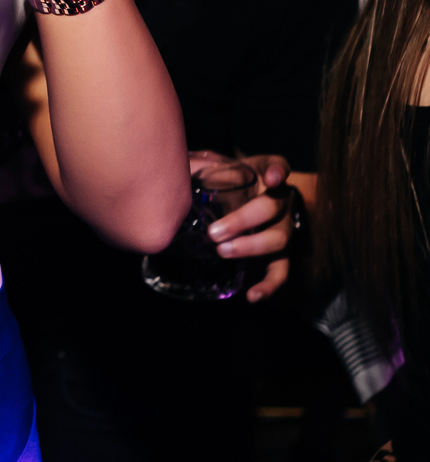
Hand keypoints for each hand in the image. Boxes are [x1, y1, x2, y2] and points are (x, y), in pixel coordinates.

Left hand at [198, 150, 295, 303]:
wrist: (234, 202)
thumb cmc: (220, 181)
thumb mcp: (210, 168)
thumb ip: (198, 166)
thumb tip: (178, 168)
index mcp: (263, 173)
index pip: (278, 165)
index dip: (278, 170)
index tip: (270, 178)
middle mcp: (279, 200)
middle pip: (273, 207)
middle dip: (244, 220)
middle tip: (215, 232)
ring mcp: (282, 228)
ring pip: (279, 238)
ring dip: (251, 247)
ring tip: (222, 251)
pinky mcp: (279, 254)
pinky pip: (281, 271)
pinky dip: (270, 285)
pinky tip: (252, 295)